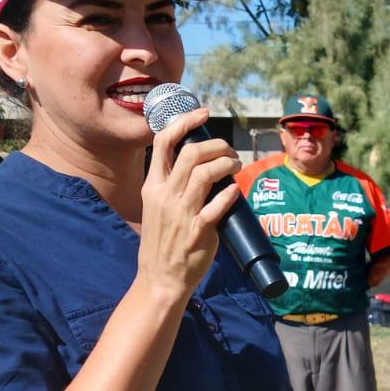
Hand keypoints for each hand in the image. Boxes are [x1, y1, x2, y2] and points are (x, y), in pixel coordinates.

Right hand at [136, 107, 240, 304]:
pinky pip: (217, 205)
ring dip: (226, 164)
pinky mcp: (198, 230)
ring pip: (205, 173)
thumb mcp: (157, 206)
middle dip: (216, 145)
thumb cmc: (163, 240)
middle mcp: (165, 195)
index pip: (162, 142)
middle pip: (190, 153)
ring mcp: (181, 212)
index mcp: (152, 186)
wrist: (160, 277)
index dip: (183, 122)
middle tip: (229, 151)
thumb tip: (200, 165)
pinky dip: (230, 193)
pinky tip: (236, 190)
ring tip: (235, 166)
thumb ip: (172, 185)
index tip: (203, 113)